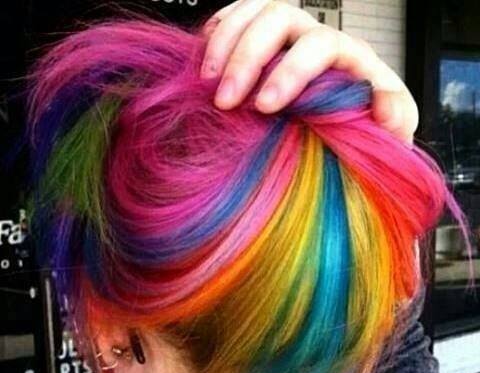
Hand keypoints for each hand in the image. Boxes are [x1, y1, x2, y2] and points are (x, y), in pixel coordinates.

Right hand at [200, 0, 417, 142]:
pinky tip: (204, 52)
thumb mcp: (389, 132)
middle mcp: (316, 38)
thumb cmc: (362, 130)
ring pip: (254, 11)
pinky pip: (238, 14)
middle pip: (278, 20)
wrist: (344, 129)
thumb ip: (396, 120)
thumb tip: (385, 111)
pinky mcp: (264, 38)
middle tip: (224, 99)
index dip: (289, 71)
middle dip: (247, 58)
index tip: (263, 106)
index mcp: (348, 56)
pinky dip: (218, 28)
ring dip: (224, 42)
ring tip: (206, 81)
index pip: (319, 45)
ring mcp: (287, 35)